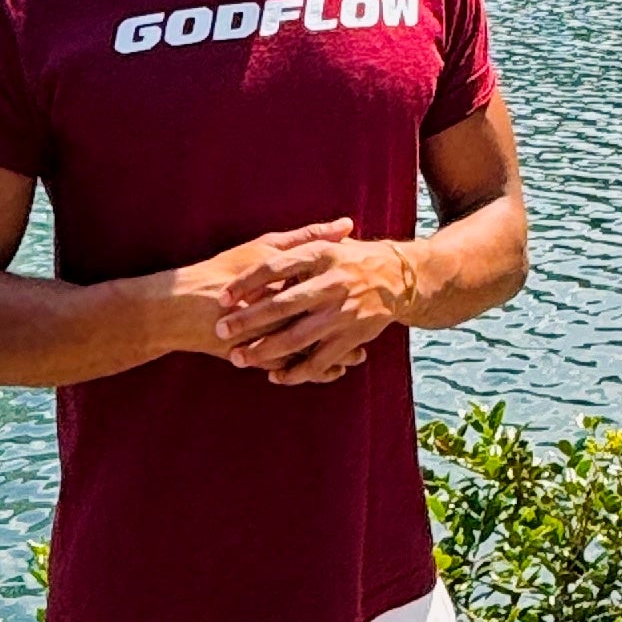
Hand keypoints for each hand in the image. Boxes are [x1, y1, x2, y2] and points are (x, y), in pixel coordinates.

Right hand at [153, 221, 353, 370]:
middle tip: (374, 325)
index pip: (328, 284)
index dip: (351, 288)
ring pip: (313, 350)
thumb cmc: (222, 271)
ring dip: (336, 354)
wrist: (180, 307)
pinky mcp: (257, 358)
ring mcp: (267, 336)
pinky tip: (330, 372)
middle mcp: (278, 309)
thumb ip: (306, 238)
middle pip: (324, 320)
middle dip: (350, 326)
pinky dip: (313, 372)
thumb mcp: (265, 249)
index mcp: (286, 279)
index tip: (371, 289)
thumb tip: (346, 224)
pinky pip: (295, 369)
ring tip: (357, 356)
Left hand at [213, 229, 414, 386]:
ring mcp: (344, 313)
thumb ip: (296, 247)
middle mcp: (332, 283)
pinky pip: (321, 360)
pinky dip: (297, 371)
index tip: (222, 296)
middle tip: (220, 330)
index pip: (275, 267)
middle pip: (282, 304)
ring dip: (266, 350)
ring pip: (298, 337)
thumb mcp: (327, 245)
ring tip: (239, 358)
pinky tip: (275, 376)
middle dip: (248, 320)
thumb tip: (258, 255)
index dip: (246, 282)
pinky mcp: (353, 337)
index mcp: (321, 256)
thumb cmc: (352, 259)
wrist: (401, 278)